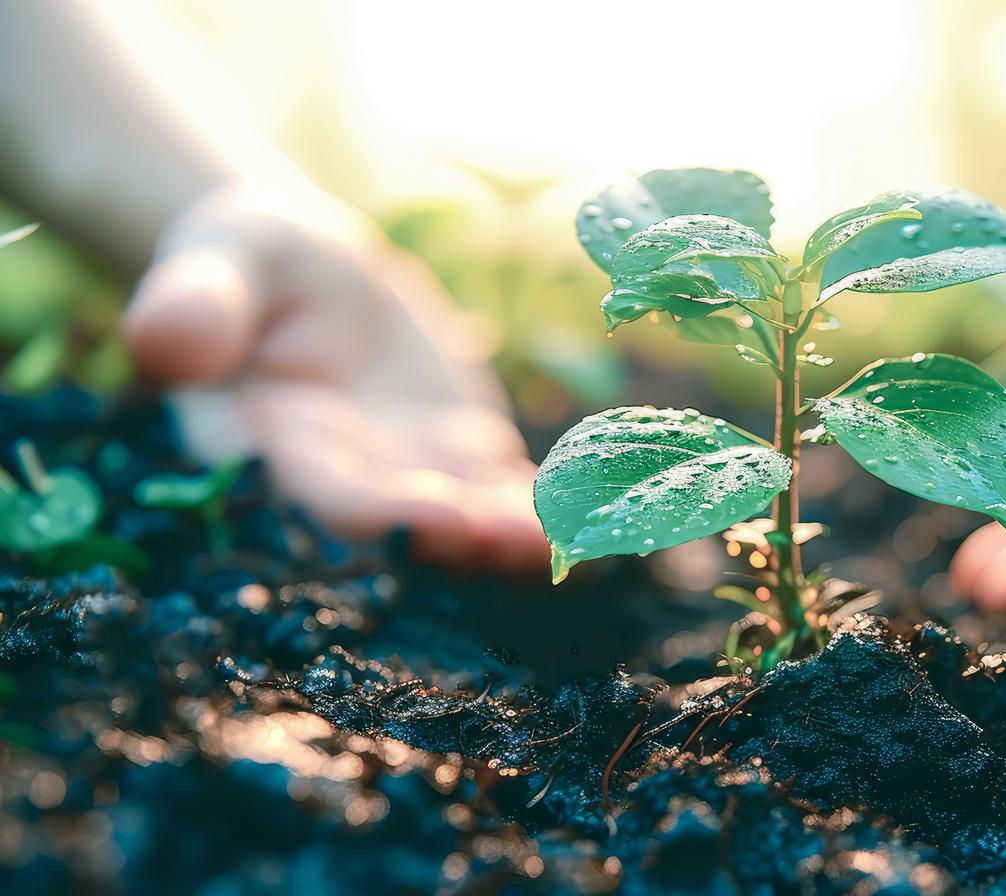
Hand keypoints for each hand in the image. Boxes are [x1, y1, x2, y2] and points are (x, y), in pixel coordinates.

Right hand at [122, 184, 545, 567]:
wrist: (308, 271)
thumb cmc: (249, 259)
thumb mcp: (221, 258)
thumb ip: (196, 302)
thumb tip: (161, 340)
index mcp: (272, 445)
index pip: (326, 491)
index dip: (384, 510)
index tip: (440, 513)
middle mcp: (345, 477)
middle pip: (408, 521)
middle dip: (466, 535)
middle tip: (526, 541)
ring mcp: (409, 473)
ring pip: (466, 515)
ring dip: (517, 534)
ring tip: (572, 539)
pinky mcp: (460, 457)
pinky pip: (507, 489)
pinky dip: (549, 503)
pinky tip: (602, 514)